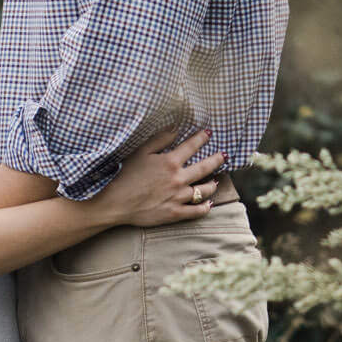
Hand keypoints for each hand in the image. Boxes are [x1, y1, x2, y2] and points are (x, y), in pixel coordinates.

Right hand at [100, 126, 225, 226]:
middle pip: (206, 167)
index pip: (192, 146)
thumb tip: (175, 128)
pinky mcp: (175, 213)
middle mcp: (179, 179)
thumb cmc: (126, 176)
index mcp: (170, 162)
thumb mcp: (140, 152)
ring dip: (212, 184)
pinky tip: (210, 203)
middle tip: (224, 156)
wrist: (117, 203)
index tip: (209, 133)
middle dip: (217, 159)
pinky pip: (197, 212)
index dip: (202, 138)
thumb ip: (160, 139)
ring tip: (216, 180)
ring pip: (205, 190)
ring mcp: (179, 197)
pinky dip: (206, 207)